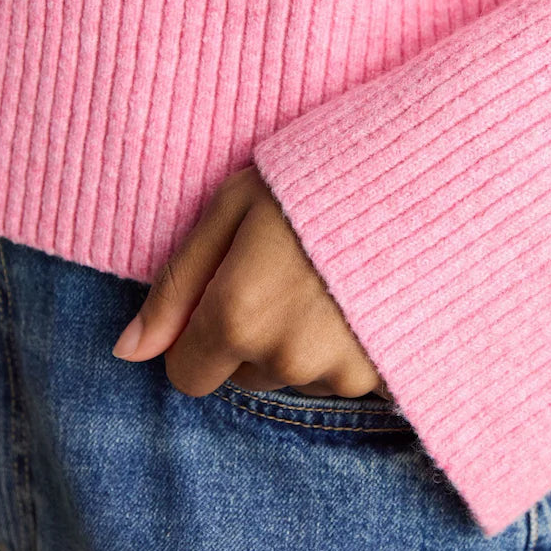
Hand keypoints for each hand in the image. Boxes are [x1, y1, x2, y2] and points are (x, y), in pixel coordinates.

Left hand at [111, 164, 394, 401]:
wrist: (423, 175)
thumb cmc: (318, 177)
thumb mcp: (233, 208)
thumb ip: (177, 283)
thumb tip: (127, 350)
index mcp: (238, 316)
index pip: (187, 375)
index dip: (200, 337)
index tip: (229, 293)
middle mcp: (287, 357)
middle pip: (245, 374)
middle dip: (256, 335)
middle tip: (291, 271)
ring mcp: (342, 371)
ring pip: (297, 375)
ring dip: (304, 340)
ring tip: (332, 278)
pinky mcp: (387, 376)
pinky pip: (345, 376)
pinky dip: (348, 346)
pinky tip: (362, 297)